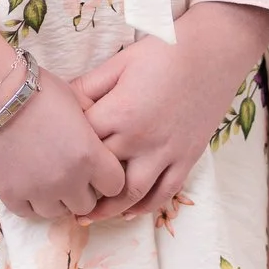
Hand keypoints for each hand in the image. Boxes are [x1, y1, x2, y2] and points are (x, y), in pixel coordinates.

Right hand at [0, 34, 125, 222]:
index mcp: (90, 156)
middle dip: (82, 190)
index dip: (108, 177)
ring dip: (56, 199)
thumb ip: (95, 124)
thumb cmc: (37, 90)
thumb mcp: (77, 99)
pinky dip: (30, 201)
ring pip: (58, 213)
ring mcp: (38, 191)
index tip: (97, 168)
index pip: (116, 186)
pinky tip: (27, 183)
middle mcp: (68, 180)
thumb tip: (103, 136)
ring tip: (46, 177)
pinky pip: (29, 213)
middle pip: (88, 204)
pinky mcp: (11, 196)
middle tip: (70, 172)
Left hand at [71, 1, 268, 221]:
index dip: (65, 149)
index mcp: (120, 112)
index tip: (54, 154)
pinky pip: (165, 193)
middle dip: (80, 186)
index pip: (82, 143)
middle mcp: (141, 139)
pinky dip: (145, 207)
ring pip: (132, 194)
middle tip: (60, 194)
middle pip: (102, 174)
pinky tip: (128, 212)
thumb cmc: (165, 51)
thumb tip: (61, 103)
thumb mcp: (120, 62)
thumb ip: (89, 86)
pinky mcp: (187, 158)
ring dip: (108, 210)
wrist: (215, 52)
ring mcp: (167, 152)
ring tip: (87, 217)